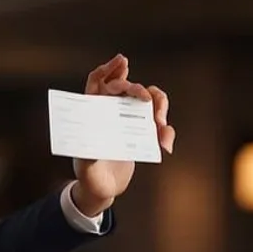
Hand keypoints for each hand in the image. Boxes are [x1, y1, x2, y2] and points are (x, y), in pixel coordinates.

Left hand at [71, 54, 174, 216]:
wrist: (102, 190)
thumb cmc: (88, 176)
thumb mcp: (86, 167)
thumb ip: (90, 157)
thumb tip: (97, 145)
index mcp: (92, 113)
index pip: (97, 82)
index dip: (108, 68)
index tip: (123, 61)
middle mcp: (110, 112)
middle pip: (126, 86)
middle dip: (138, 88)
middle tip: (145, 99)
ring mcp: (127, 120)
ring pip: (148, 99)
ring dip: (158, 107)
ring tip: (158, 126)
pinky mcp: (141, 132)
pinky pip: (159, 122)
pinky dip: (166, 130)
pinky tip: (165, 145)